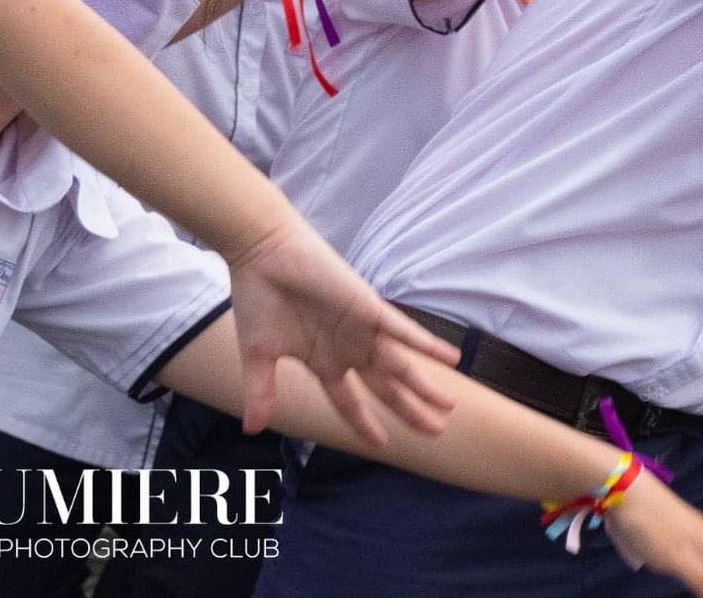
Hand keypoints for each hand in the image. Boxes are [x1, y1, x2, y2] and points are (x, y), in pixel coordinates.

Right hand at [226, 218, 458, 443]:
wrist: (262, 257)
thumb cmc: (259, 299)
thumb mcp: (258, 354)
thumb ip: (261, 391)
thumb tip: (251, 430)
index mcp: (322, 361)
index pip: (349, 401)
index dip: (364, 424)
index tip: (382, 445)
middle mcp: (348, 348)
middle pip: (385, 387)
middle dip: (409, 410)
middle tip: (437, 432)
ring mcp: (361, 329)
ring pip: (400, 364)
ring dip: (425, 384)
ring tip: (449, 405)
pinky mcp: (369, 308)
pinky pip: (404, 330)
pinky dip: (427, 344)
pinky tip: (450, 358)